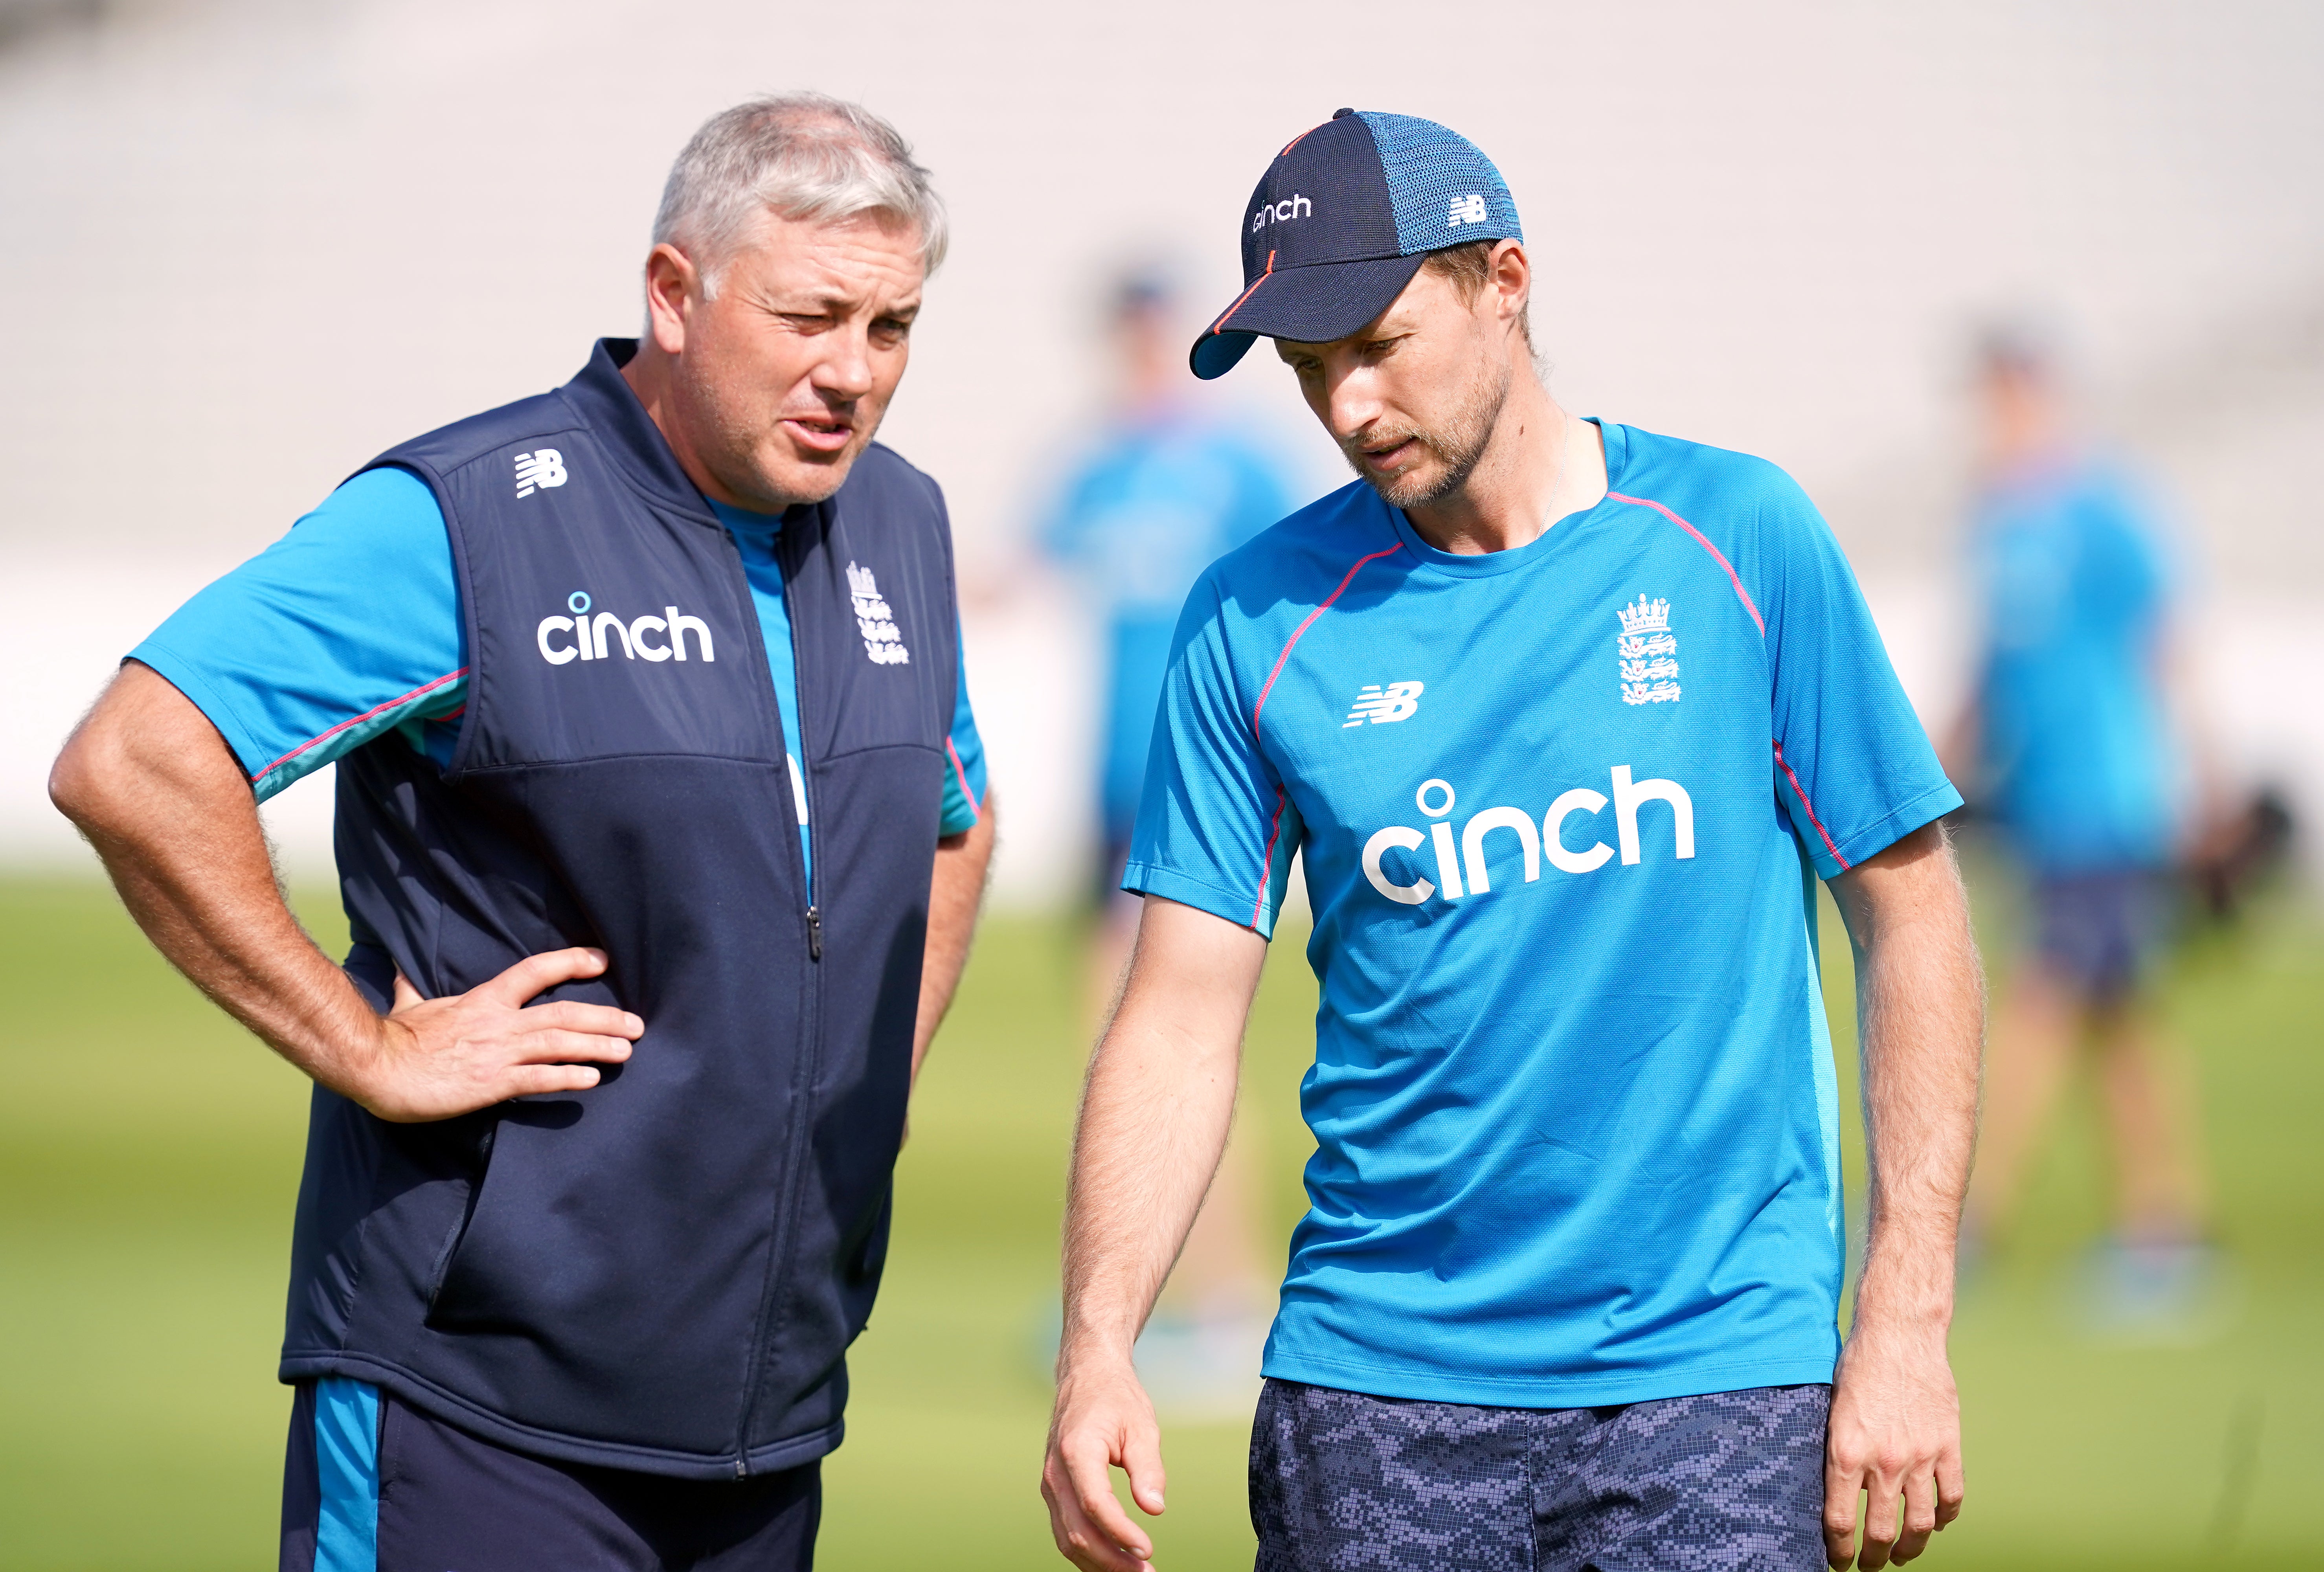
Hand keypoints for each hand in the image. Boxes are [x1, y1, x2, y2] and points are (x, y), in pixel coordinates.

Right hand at [346, 948, 643, 1121]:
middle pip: (563, 1011)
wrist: (375, 1067)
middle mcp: (498, 1022)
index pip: (535, 970)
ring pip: (558, 1043)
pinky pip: (537, 1079)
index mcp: (483, 999)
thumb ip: (414, 985)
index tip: (602, 960)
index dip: (571, 962)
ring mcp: (496, 1052)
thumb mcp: (409, 1002)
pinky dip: (567, 1077)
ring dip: (597, 1046)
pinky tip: (592, 1079)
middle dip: (604, 1016)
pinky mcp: (490, 1084)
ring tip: (627, 1051)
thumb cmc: (393, 1037)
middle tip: (637, 1024)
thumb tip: (402, 965)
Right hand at [1041, 1356, 1165, 1568]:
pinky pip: (1065, 1531)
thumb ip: (1147, 1468)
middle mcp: (1056, 1472)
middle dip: (1112, 1559)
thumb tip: (1155, 1509)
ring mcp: (1050, 1484)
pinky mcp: (1054, 1491)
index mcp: (1077, 1451)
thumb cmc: (1116, 1400)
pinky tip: (1114, 1560)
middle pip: (1077, 1530)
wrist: (1086, 1377)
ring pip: (1067, 1539)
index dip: (1120, 1532)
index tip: (1147, 1550)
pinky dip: (1088, 1552)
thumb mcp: (1141, 1426)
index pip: (1095, 1504)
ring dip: (1099, 1563)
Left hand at [1824, 1318, 1964, 1567]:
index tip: (1838, 1561)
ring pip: (1921, 1522)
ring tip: (1902, 1555)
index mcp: (1845, 1452)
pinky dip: (1947, 1516)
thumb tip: (1841, 1491)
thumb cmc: (1858, 1365)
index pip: (1839, 1519)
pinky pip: (1952, 1495)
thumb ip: (1839, 1452)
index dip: (1839, 1548)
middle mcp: (1883, 1461)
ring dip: (1911, 1547)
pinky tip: (1939, 1523)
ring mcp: (1920, 1456)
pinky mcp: (1948, 1446)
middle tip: (1870, 1565)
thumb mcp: (1832, 1410)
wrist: (1899, 1334)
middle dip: (1873, 1556)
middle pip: (1880, 1530)